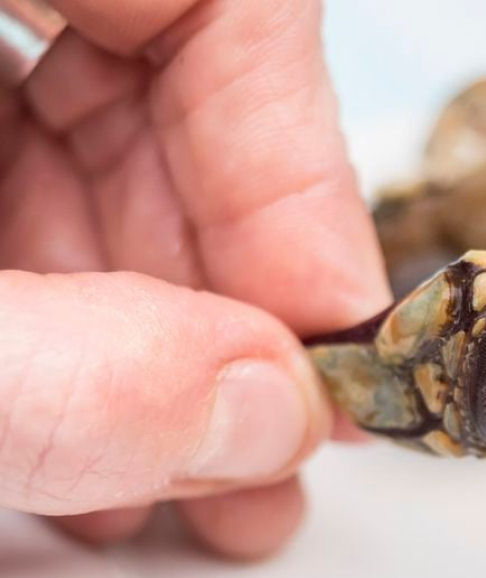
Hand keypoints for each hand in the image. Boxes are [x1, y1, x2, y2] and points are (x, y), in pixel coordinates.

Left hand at [0, 0, 389, 557]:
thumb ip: (49, 375)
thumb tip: (255, 410)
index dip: (305, 168)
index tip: (331, 328)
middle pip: (180, 79)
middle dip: (236, 282)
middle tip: (268, 431)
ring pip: (109, 139)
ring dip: (164, 320)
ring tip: (185, 469)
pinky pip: (33, 173)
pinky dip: (78, 307)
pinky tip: (96, 417)